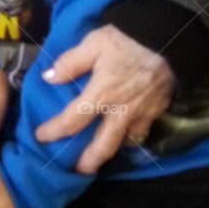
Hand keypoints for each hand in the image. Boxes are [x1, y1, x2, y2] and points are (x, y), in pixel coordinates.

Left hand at [34, 25, 174, 173]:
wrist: (167, 37)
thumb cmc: (127, 39)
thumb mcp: (93, 43)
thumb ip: (69, 63)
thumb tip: (48, 78)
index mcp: (101, 94)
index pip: (72, 121)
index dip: (54, 131)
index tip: (41, 136)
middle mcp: (121, 111)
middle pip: (103, 147)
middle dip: (89, 162)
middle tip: (77, 171)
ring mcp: (142, 114)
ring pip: (126, 143)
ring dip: (112, 150)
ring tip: (100, 153)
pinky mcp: (157, 111)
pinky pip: (143, 132)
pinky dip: (132, 137)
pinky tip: (125, 133)